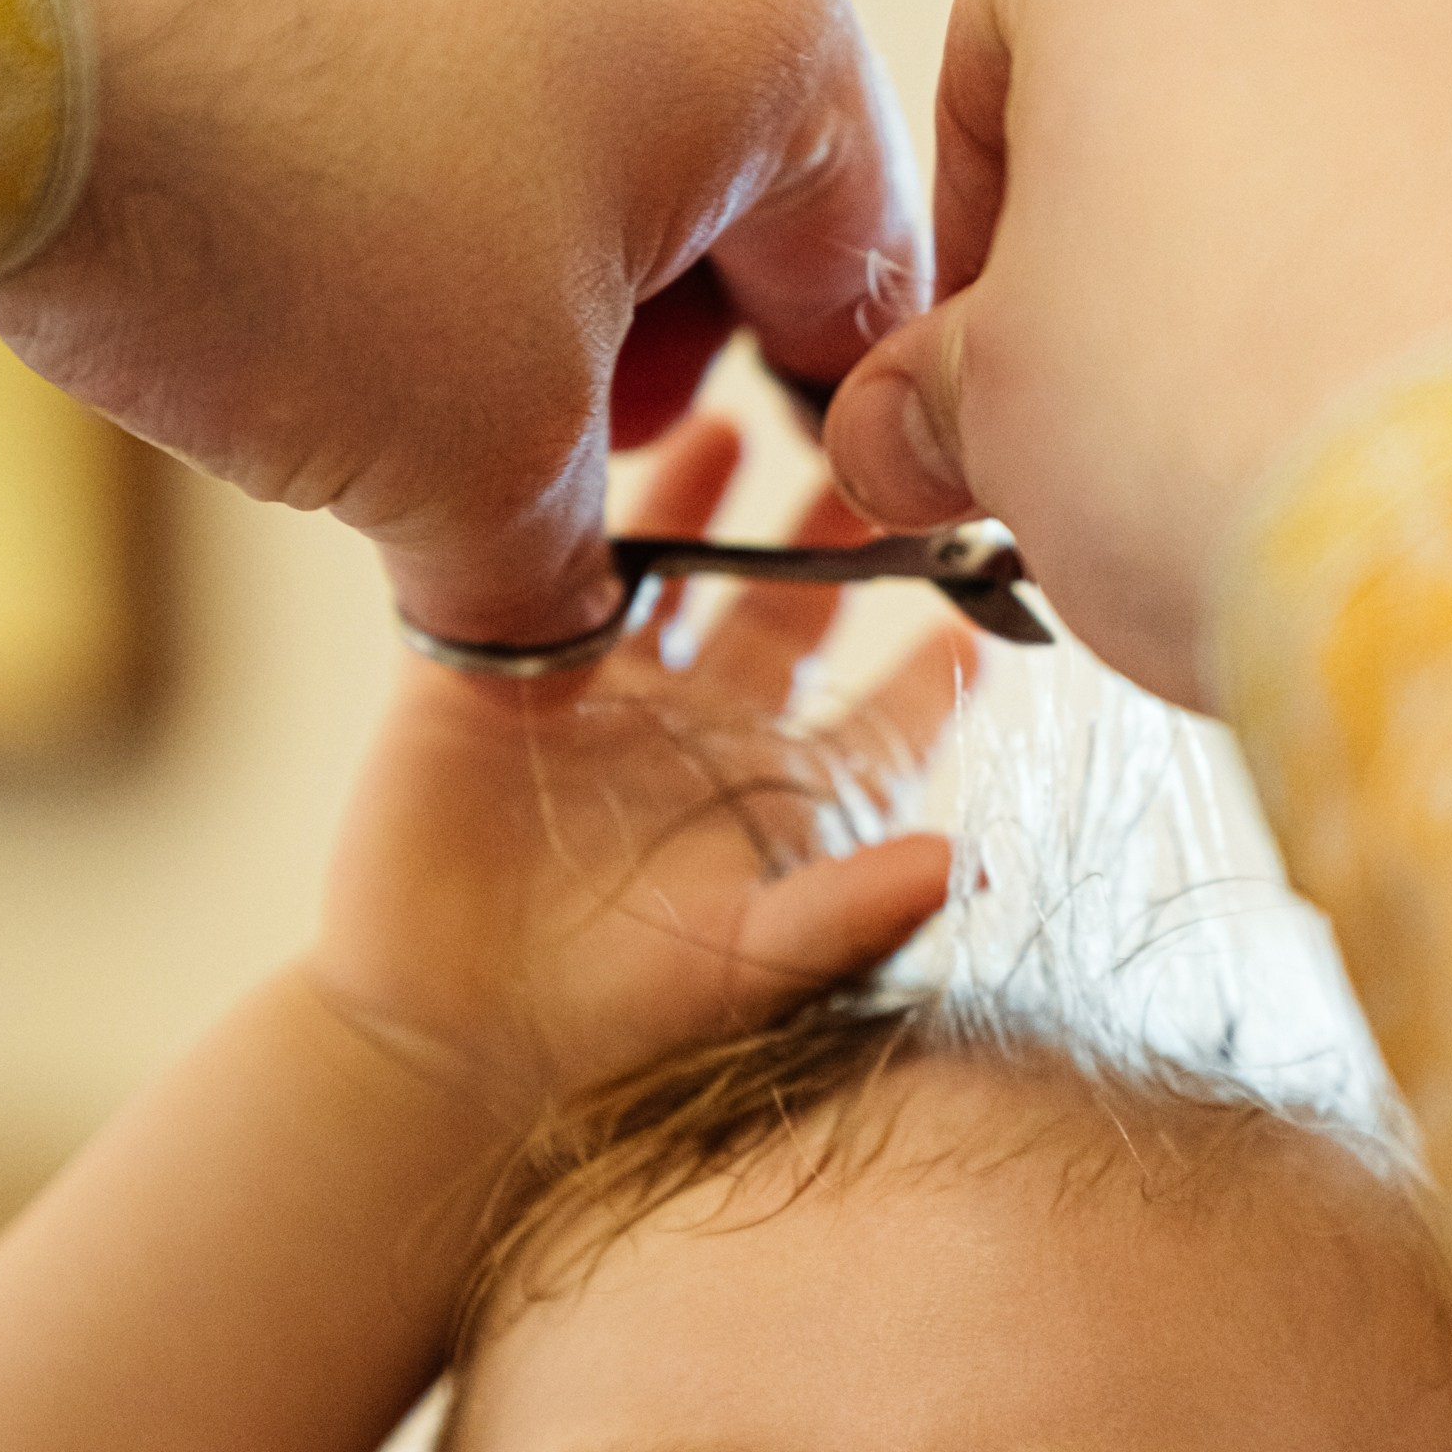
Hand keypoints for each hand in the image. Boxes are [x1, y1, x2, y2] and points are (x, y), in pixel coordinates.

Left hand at [0, 0, 923, 644]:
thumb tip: (550, 623)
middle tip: (535, 447)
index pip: (858, 278)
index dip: (815, 437)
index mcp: (773, 24)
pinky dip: (402, 148)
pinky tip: (300, 226)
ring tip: (393, 348)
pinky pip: (430, 20)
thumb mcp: (477, 465)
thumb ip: (559, 577)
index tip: (759, 513)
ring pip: (571, 97)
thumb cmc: (296, 205)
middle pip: (717, 179)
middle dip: (642, 345)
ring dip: (519, 257)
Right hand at [306, 416, 974, 1122]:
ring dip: (710, 485)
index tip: (998, 578)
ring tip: (745, 416)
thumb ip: (853, 912)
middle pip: (792, 597)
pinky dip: (569, 505)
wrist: (452, 1036)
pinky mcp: (501, 671)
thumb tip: (961, 861)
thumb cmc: (622, 1020)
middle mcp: (708, 728)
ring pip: (673, 560)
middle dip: (837, 521)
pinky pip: (543, 564)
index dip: (942, 649)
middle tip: (880, 442)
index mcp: (785, 792)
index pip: (889, 703)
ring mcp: (605, 694)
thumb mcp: (755, 965)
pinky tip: (593, 440)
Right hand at [824, 0, 1451, 699]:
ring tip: (1383, 372)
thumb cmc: (1269, 434)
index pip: (1015, 22)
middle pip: (1246, 3)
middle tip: (1192, 357)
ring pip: (1449, 36)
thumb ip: (935, 387)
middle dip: (1206, 169)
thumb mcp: (1010, 421)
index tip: (1004, 325)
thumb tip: (911, 423)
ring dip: (1397, 173)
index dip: (994, 202)